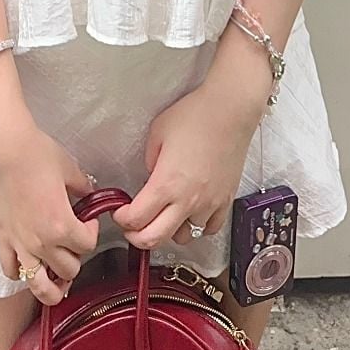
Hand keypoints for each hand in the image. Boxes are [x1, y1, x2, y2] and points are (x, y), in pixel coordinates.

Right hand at [0, 123, 99, 304]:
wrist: (8, 149)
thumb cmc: (38, 155)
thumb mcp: (71, 170)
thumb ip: (83, 188)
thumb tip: (90, 194)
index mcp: (62, 225)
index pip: (87, 245)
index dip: (92, 232)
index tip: (88, 220)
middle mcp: (42, 242)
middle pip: (69, 269)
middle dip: (76, 257)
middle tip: (73, 241)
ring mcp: (20, 244)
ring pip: (39, 286)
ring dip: (52, 287)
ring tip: (57, 281)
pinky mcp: (3, 239)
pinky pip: (11, 271)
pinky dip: (20, 274)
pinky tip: (28, 265)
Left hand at [114, 82, 256, 250]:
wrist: (230, 111)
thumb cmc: (194, 116)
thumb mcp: (158, 132)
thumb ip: (149, 161)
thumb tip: (151, 178)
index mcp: (166, 183)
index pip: (136, 219)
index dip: (122, 219)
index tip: (120, 212)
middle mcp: (187, 201)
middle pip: (154, 238)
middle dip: (136, 237)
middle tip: (131, 227)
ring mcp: (209, 205)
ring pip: (183, 238)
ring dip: (168, 231)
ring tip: (165, 216)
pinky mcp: (225, 202)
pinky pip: (209, 230)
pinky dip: (197, 228)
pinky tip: (191, 214)